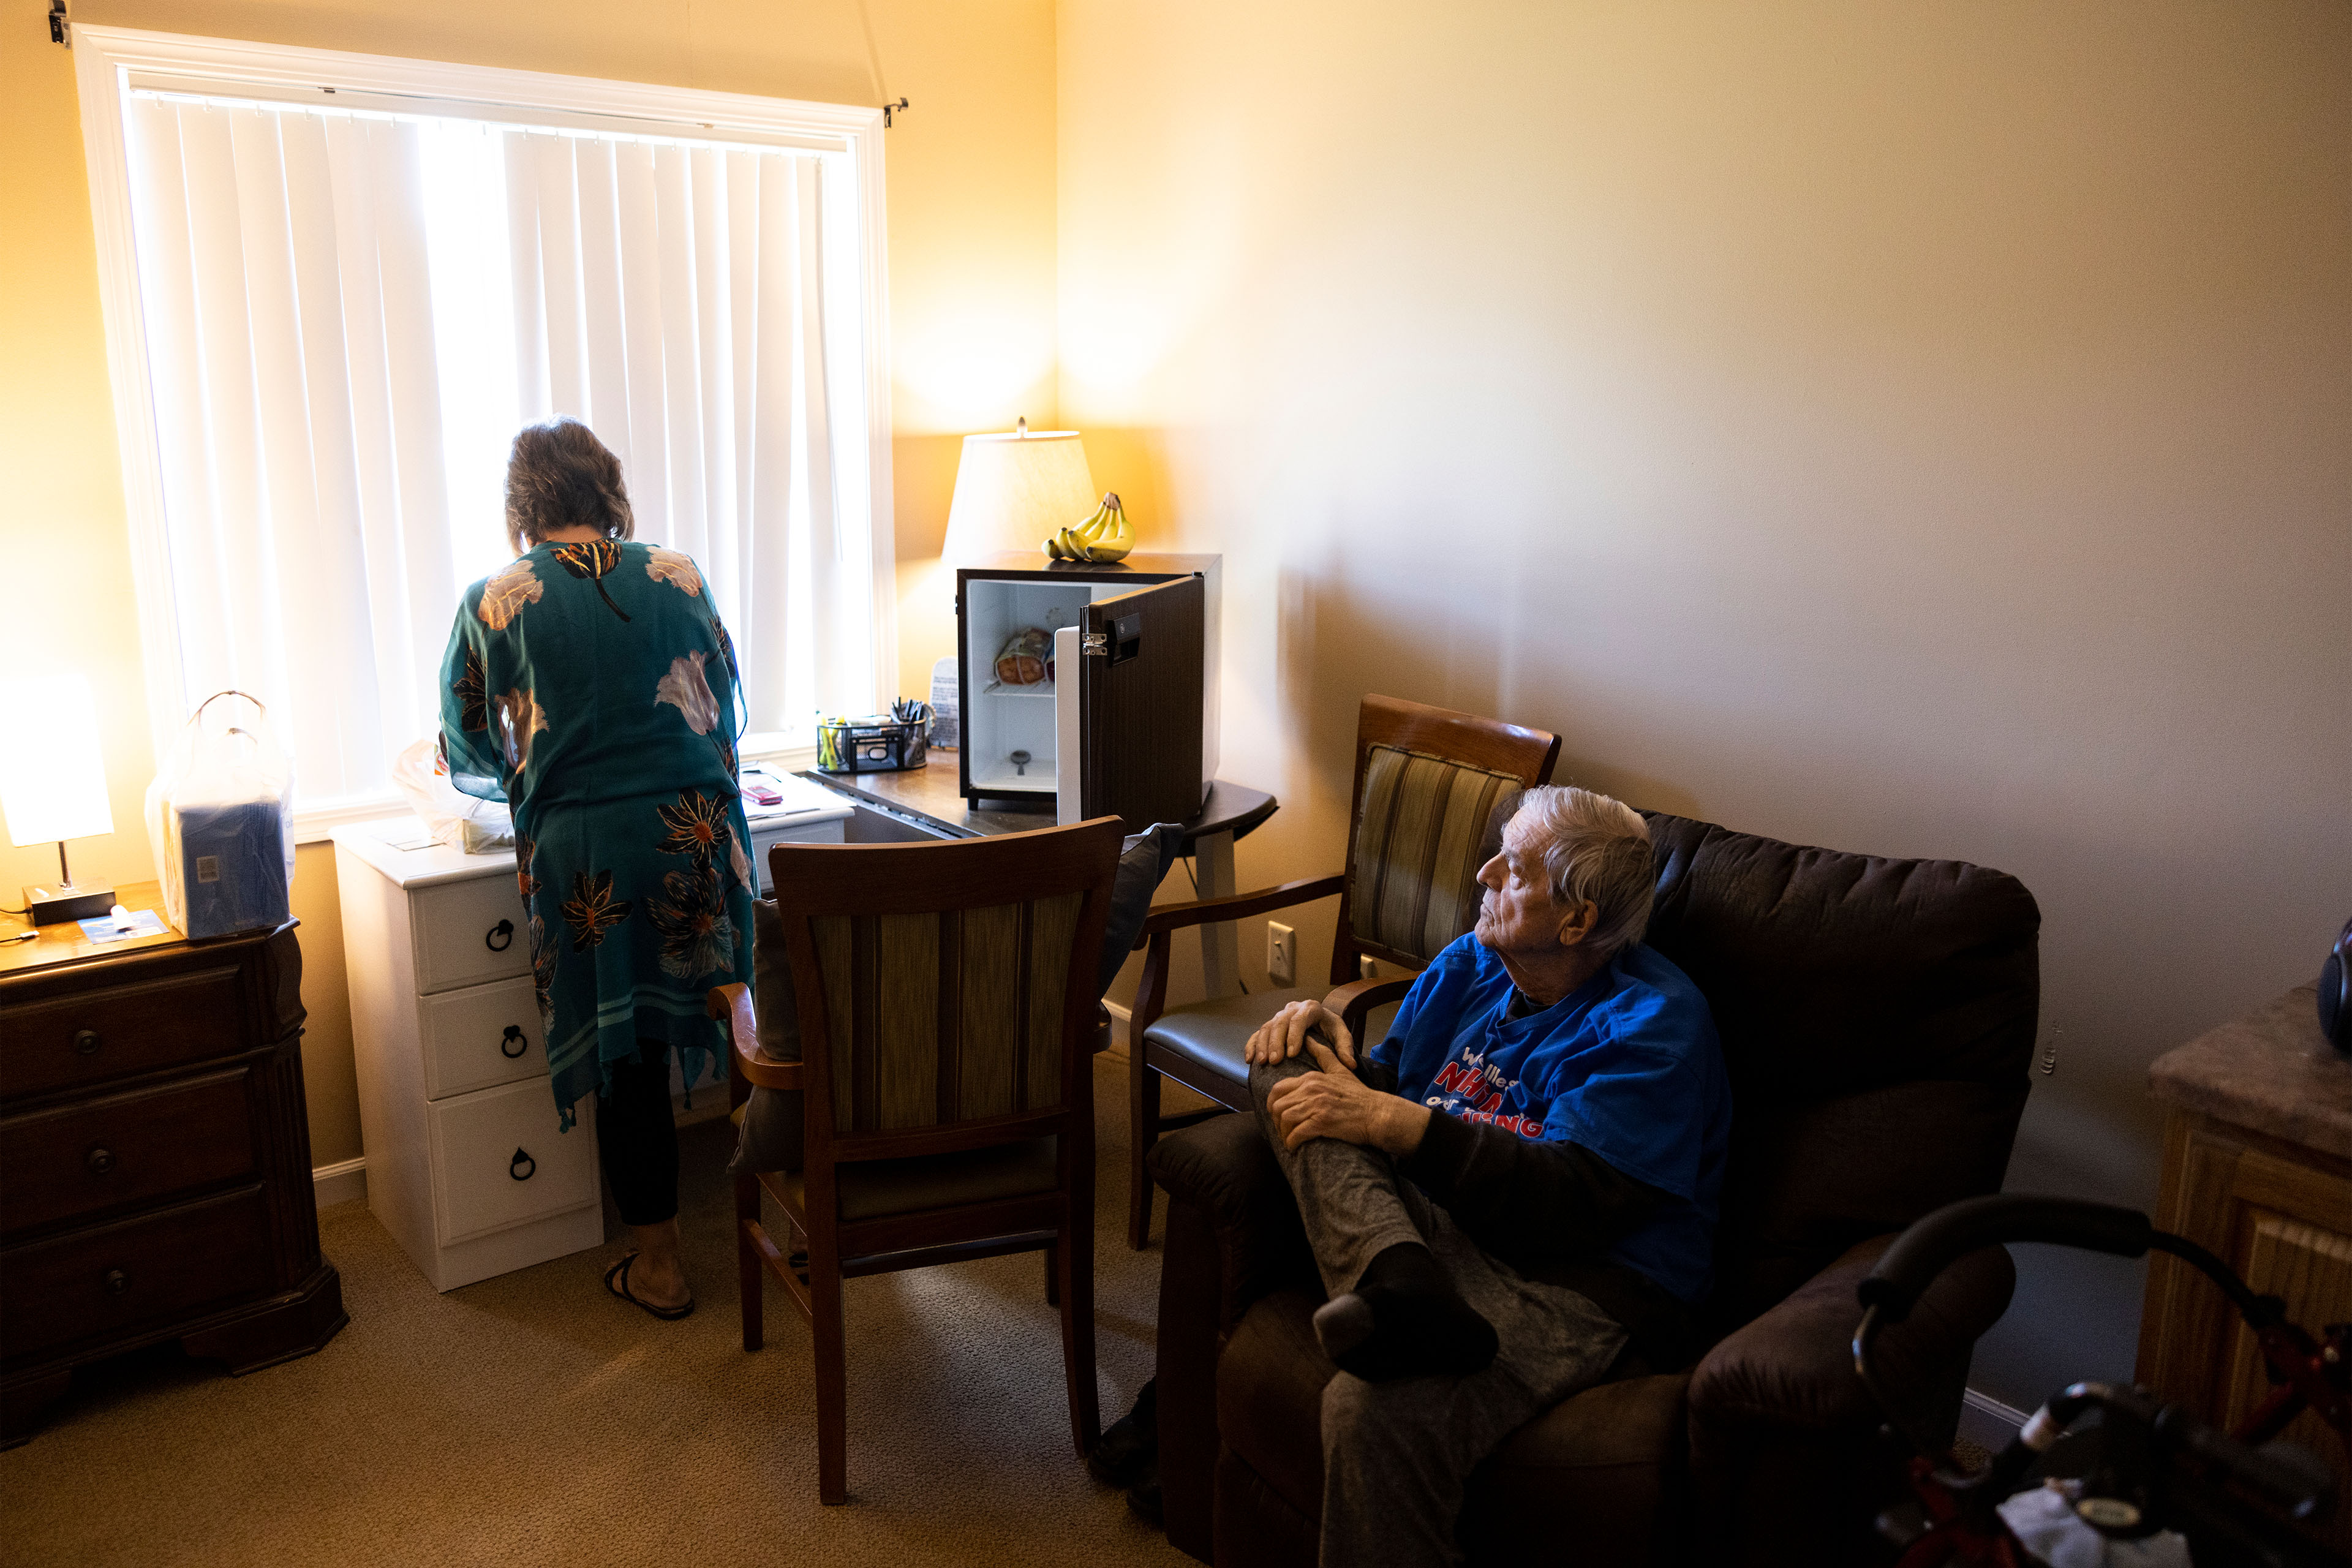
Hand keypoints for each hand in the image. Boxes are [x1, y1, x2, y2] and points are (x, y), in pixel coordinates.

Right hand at [1244, 998, 1356, 1068]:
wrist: (1321, 1021)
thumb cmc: (1331, 1028)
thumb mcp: (1342, 1034)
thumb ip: (1345, 1048)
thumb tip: (1349, 1065)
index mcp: (1311, 1008)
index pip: (1299, 1019)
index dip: (1294, 1036)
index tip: (1292, 1054)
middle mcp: (1293, 1009)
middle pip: (1280, 1022)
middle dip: (1276, 1042)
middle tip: (1274, 1061)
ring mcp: (1280, 1015)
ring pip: (1267, 1027)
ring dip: (1263, 1045)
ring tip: (1262, 1062)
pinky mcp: (1271, 1025)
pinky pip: (1258, 1033)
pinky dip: (1252, 1045)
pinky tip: (1249, 1059)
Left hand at [1265, 1038, 1428, 1154]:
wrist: (1377, 1114)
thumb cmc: (1359, 1095)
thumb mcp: (1340, 1070)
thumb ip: (1322, 1054)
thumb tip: (1308, 1038)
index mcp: (1311, 1078)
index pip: (1278, 1090)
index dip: (1272, 1104)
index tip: (1277, 1115)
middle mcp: (1311, 1090)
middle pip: (1278, 1106)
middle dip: (1276, 1121)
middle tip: (1282, 1130)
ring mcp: (1316, 1106)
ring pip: (1285, 1120)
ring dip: (1283, 1134)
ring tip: (1288, 1140)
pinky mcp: (1322, 1123)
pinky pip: (1296, 1134)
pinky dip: (1291, 1143)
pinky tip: (1294, 1147)